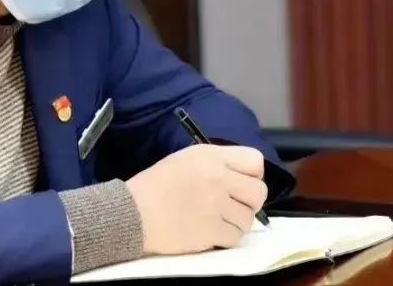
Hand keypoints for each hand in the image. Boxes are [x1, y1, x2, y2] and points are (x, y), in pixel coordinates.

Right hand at [126, 144, 268, 255]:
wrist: (133, 212)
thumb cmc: (156, 184)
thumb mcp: (187, 159)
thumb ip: (217, 163)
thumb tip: (241, 177)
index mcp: (211, 156)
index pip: (255, 161)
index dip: (252, 174)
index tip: (241, 183)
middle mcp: (218, 178)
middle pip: (258, 192)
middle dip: (250, 201)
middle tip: (234, 205)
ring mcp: (216, 206)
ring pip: (249, 218)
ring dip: (237, 221)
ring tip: (219, 219)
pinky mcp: (211, 231)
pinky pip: (235, 236)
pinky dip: (227, 237)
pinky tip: (212, 231)